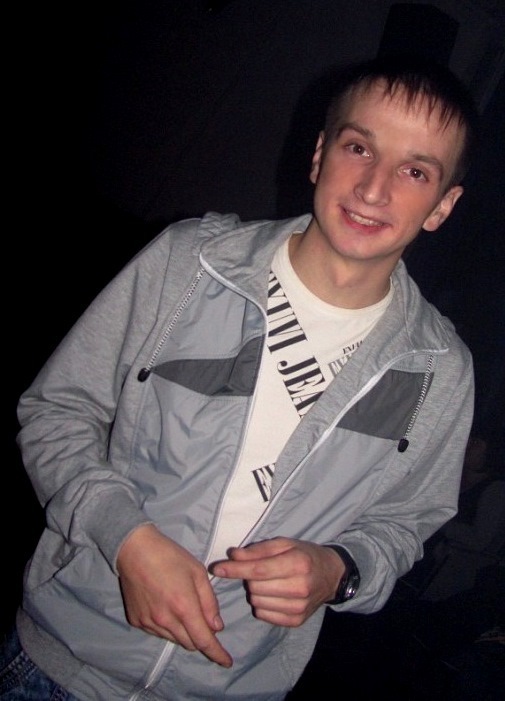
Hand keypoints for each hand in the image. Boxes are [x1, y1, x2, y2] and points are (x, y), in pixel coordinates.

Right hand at [117, 524, 232, 666]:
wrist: (134, 549)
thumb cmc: (170, 556)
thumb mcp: (198, 572)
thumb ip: (209, 602)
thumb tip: (217, 627)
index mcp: (184, 606)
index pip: (204, 641)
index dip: (217, 653)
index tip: (227, 662)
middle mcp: (165, 620)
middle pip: (190, 643)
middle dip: (201, 638)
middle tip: (204, 620)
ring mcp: (149, 623)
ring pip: (174, 639)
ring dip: (184, 633)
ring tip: (183, 608)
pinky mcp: (136, 621)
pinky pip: (158, 633)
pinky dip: (168, 627)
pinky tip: (166, 608)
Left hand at [210, 537, 343, 626]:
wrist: (331, 576)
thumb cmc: (305, 555)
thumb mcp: (285, 544)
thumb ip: (258, 550)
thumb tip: (233, 555)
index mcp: (298, 564)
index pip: (258, 570)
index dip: (235, 569)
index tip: (217, 568)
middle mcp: (300, 587)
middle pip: (255, 587)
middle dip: (249, 578)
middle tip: (259, 570)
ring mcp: (299, 607)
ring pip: (257, 602)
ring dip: (255, 591)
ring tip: (268, 582)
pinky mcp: (296, 621)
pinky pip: (263, 615)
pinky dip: (261, 604)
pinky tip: (272, 594)